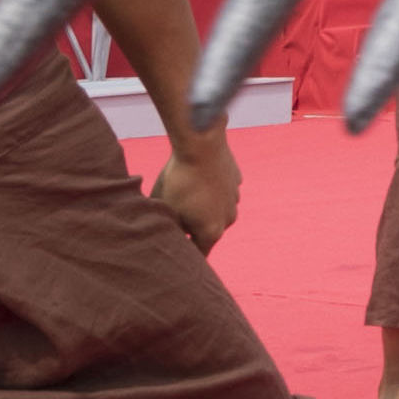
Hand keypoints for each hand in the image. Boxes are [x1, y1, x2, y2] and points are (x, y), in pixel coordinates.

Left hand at [148, 134, 240, 249]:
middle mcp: (228, 219)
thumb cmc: (179, 179)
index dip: (183, 254)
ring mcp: (235, 199)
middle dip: (191, 228)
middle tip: (174, 217)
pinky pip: (221, 191)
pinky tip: (198, 178)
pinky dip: (211, 190)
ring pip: (216, 210)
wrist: (202, 143)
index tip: (171, 251)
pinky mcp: (236, 180)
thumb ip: (166, 227)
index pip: (198, 254)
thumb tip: (163, 235)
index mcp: (211, 232)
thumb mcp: (165, 208)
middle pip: (207, 232)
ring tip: (186, 193)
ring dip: (203, 207)